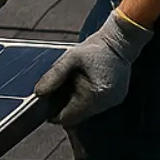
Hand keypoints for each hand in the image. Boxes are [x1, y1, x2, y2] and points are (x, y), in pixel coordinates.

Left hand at [34, 10, 153, 126]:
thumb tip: (39, 93)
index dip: (55, 114)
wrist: (121, 41)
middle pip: (78, 116)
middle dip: (66, 106)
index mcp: (94, 95)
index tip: (47, 106)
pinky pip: (97, 105)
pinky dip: (87, 98)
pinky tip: (86, 84)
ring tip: (75, 83)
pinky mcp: (117, 98)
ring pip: (87, 112)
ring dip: (77, 102)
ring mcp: (113, 102)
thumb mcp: (70, 58)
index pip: (68, 118)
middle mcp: (106, 103)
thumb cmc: (96, 48)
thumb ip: (54, 76)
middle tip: (60, 90)